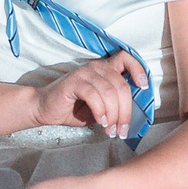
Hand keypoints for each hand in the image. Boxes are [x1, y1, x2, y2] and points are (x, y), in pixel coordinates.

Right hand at [24, 53, 147, 136]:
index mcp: (104, 69)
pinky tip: (99, 121)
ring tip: (109, 129)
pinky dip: (100, 111)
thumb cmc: (72, 109)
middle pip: (121, 86)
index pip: (125, 58)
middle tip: (122, 129)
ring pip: (110, 92)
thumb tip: (130, 113)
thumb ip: (114, 103)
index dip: (138, 69)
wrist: (44, 109)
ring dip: (113, 114)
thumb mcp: (100, 106)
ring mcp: (84, 73)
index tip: (143, 86)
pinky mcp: (73, 82)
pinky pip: (94, 95)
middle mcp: (95, 67)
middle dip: (125, 112)